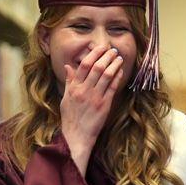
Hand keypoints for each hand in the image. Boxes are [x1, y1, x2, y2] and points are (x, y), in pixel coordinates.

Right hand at [60, 43, 125, 174]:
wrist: (76, 136)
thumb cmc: (70, 118)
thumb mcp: (65, 98)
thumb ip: (68, 82)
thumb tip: (68, 67)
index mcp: (74, 88)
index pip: (84, 65)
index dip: (94, 54)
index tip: (100, 48)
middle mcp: (84, 91)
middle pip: (97, 67)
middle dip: (106, 56)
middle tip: (112, 50)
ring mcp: (95, 98)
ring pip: (106, 75)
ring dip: (114, 64)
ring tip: (118, 58)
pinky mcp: (104, 105)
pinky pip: (112, 87)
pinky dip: (117, 77)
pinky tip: (120, 71)